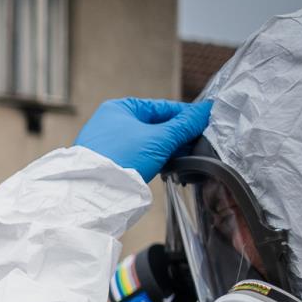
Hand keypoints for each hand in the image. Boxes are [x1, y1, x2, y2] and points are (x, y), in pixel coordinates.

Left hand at [74, 97, 211, 181]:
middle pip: (156, 125)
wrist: (94, 193)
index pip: (163, 107)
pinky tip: (169, 167)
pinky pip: (138, 155)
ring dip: (168, 150)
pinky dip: (155, 159)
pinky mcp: (109, 161)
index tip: (206, 125)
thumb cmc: (121, 159)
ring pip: (148, 142)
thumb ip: (185, 124)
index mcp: (120, 108)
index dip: (186, 117)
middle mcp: (112, 122)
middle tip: (198, 145)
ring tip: (186, 158)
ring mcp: (109, 142)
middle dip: (178, 136)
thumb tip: (207, 109)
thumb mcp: (160, 139)